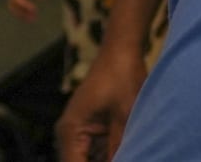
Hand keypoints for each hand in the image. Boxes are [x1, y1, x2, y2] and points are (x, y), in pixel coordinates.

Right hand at [6, 0, 46, 20]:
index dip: (25, 6)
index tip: (34, 10)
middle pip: (13, 5)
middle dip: (21, 13)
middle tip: (32, 19)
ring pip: (15, 4)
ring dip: (22, 12)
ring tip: (33, 18)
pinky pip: (20, 1)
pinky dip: (24, 8)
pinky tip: (32, 12)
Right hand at [57, 43, 146, 161]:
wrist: (121, 50)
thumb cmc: (123, 77)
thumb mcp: (125, 115)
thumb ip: (118, 146)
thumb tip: (124, 161)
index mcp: (71, 131)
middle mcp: (68, 133)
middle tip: (131, 157)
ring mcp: (78, 130)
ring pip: (89, 158)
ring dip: (107, 158)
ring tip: (132, 154)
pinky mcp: (89, 126)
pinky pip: (95, 149)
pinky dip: (108, 153)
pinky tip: (128, 152)